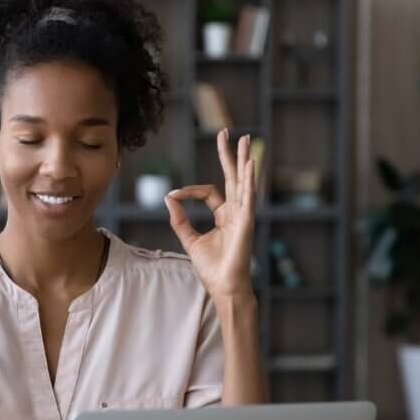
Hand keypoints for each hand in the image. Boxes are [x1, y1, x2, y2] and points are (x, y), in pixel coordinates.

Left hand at [164, 129, 256, 299]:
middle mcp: (236, 212)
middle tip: (227, 133)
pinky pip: (249, 196)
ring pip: (243, 181)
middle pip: (233, 177)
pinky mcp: (247, 222)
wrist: (223, 286)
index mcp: (224, 215)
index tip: (173, 195)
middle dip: (229, 155)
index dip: (190, 191)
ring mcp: (243, 215)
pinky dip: (249, 179)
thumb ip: (180, 219)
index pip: (209, 192)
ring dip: (244, 159)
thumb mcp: (190, 240)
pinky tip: (250, 163)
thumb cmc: (211, 268)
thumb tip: (169, 198)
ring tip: (245, 139)